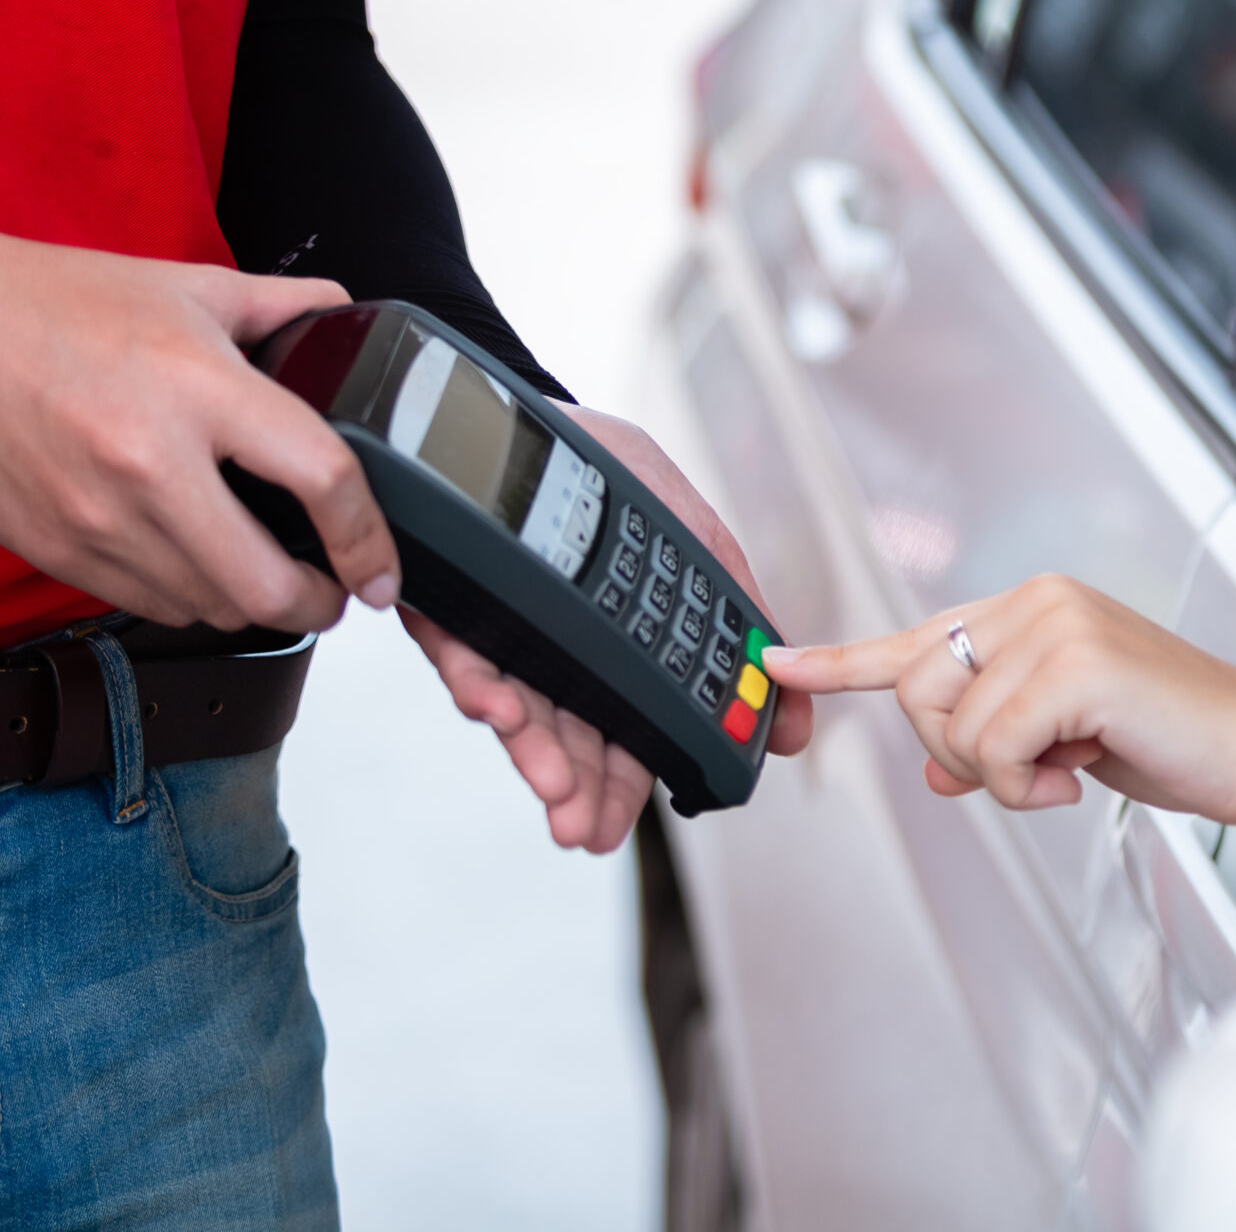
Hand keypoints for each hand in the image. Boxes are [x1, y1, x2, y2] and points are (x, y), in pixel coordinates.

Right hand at [0, 230, 399, 631]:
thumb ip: (284, 306)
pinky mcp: (62, 551)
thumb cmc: (52, 305)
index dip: (369, 538)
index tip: (384, 568)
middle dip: (319, 602)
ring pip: (212, 609)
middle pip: (267, 584)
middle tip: (336, 587)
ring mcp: (102, 519)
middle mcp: (152, 466)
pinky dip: (193, 600)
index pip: (323, 479)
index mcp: (201, 390)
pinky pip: (152, 607)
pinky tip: (204, 567)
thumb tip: (344, 317)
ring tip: (273, 575)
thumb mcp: (189, 287)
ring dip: (256, 605)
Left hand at [409, 403, 812, 852]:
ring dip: (535, 752)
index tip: (633, 819)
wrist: (515, 407)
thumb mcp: (696, 536)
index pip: (625, 726)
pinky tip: (498, 702)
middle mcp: (547, 644)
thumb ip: (742, 616)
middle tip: (585, 830)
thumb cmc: (602, 464)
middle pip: (568, 733)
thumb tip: (796, 723)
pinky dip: (479, 678)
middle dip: (580, 787)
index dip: (628, 778)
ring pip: (514, 703)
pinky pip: (458, 645)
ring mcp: (492, 624)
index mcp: (611, 641)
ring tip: (556, 789)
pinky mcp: (439, 597)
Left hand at [761, 574, 1235, 822]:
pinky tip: (1080, 777)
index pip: (917, 634)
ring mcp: (1057, 625)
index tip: (779, 664)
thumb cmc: (1177, 737)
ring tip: (1068, 770)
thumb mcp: (1068, 741)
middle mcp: (1038, 601)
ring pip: (953, 725)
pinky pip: (995, 750)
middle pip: (917, 687)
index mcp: (1033, 607)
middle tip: (1033, 769)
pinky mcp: (1076, 665)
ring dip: (1003, 776)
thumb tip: (938, 768)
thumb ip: (997, 740)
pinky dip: (1026, 787)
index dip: (842, 658)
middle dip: (959, 749)